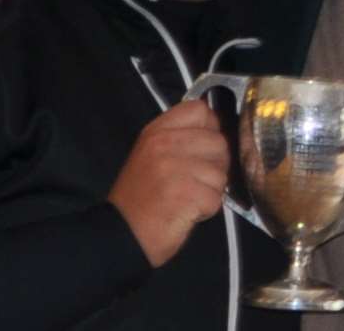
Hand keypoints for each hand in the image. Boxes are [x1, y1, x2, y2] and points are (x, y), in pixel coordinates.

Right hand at [109, 100, 229, 267]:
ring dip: (211, 190)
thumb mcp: (151, 154)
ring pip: (221, 172)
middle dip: (215, 165)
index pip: (200, 110)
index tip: (201, 148)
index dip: (209, 128)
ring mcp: (176, 168)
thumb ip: (179, 137)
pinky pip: (217, 197)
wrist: (122, 234)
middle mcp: (166, 144)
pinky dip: (207, 209)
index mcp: (157, 131)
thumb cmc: (140, 197)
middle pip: (218, 141)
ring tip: (188, 198)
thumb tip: (215, 131)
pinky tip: (187, 212)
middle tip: (196, 181)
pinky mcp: (187, 193)